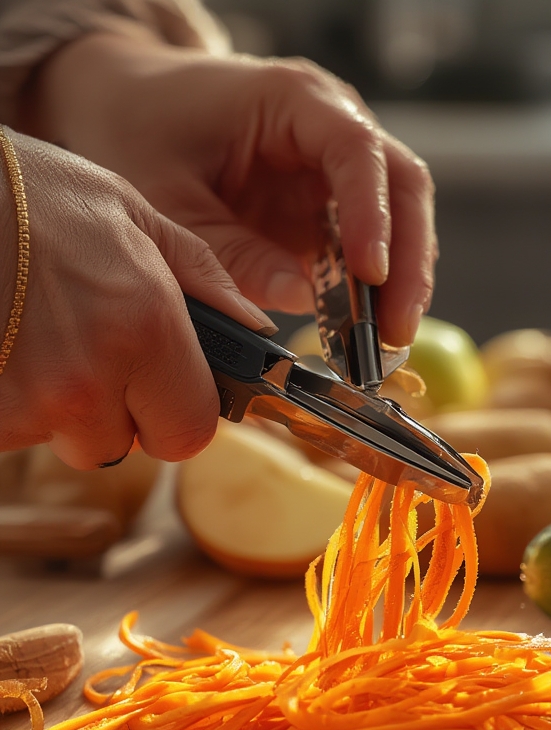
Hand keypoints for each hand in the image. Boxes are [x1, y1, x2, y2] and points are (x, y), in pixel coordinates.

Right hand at [0, 130, 273, 468]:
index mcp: (144, 330)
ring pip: (68, 442)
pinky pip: (20, 431)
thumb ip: (204, 280)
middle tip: (86, 347)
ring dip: (62, 408)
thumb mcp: (131, 214)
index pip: (190, 433)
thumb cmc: (29, 192)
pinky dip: (16, 402)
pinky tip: (9, 348)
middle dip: (116, 411)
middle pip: (126, 446)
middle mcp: (88, 381)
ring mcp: (27, 404)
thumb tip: (255, 331)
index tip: (163, 389)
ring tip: (38, 337)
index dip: (178, 414)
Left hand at [23, 31, 437, 346]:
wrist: (128, 108)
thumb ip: (230, 251)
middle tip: (393, 332)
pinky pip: (368, 252)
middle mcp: (332, 129)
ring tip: (384, 348)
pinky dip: (373, 296)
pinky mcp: (330, 211)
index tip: (370, 275)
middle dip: (407, 265)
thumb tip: (300, 299)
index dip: (372, 214)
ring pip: (400, 223)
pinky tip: (364, 338)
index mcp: (293, 101)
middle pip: (402, 189)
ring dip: (399, 287)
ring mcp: (337, 172)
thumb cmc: (144, 134)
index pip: (357, 151)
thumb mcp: (169, 200)